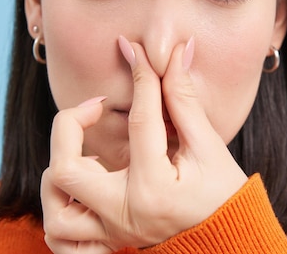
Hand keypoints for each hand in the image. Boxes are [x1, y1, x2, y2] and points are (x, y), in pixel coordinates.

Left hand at [40, 36, 247, 251]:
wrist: (231, 241)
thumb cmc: (225, 195)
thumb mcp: (209, 147)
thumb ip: (185, 101)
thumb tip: (176, 55)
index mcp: (154, 188)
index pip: (138, 120)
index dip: (139, 78)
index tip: (132, 51)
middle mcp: (124, 214)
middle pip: (65, 170)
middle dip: (70, 125)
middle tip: (95, 108)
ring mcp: (112, 232)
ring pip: (54, 211)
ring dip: (59, 173)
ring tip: (87, 153)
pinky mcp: (108, 241)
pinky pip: (61, 239)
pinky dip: (60, 213)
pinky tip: (79, 191)